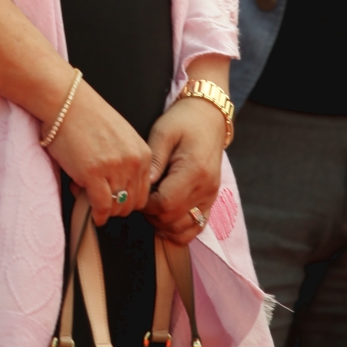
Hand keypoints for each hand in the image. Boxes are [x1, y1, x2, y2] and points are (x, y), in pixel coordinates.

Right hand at [49, 80, 153, 224]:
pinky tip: (92, 214)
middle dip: (117, 207)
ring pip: (118, 207)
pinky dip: (98, 215)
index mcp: (142, 152)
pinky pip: (102, 207)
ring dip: (105, 210)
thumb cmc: (87, 116)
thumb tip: (119, 191)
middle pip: (133, 203)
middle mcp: (133, 161)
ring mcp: (114, 168)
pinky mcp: (93, 173)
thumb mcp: (121, 136)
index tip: (115, 199)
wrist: (65, 101)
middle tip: (101, 201)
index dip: (128, 200)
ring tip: (91, 198)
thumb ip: (127, 161)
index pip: (144, 192)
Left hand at [143, 96, 224, 244]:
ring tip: (151, 206)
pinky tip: (165, 216)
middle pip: (173, 219)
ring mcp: (210, 196)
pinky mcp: (211, 199)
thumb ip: (154, 160)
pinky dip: (179, 228)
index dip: (146, 205)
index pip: (166, 204)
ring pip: (184, 229)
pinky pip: (196, 226)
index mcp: (194, 171)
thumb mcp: (163, 132)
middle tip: (140, 198)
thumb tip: (142, 186)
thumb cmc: (183, 121)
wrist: (209, 117)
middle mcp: (206, 188)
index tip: (135, 193)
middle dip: (151, 214)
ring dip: (163, 224)